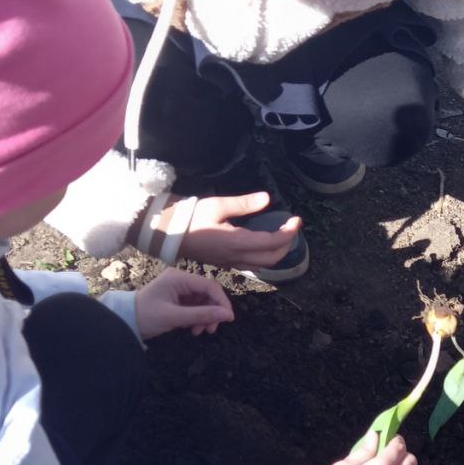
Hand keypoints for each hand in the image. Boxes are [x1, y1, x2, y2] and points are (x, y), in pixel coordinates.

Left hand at [134, 267, 234, 339]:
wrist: (124, 321)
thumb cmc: (146, 316)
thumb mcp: (175, 317)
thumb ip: (202, 315)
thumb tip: (229, 315)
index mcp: (179, 278)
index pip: (209, 286)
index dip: (222, 301)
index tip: (229, 318)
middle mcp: (181, 280)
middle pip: (208, 294)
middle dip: (213, 312)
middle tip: (211, 330)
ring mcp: (179, 289)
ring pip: (204, 302)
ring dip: (206, 317)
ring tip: (199, 332)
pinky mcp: (178, 298)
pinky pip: (196, 307)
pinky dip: (198, 318)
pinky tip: (193, 329)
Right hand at [177, 193, 301, 270]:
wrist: (167, 233)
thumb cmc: (190, 217)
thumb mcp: (217, 205)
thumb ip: (244, 204)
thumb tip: (267, 199)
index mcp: (236, 243)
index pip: (272, 242)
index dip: (289, 232)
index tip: (297, 220)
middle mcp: (236, 257)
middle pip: (272, 259)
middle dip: (287, 245)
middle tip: (291, 228)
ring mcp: (230, 263)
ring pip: (263, 265)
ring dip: (277, 252)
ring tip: (281, 235)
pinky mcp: (225, 263)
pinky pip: (251, 265)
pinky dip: (264, 256)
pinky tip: (263, 243)